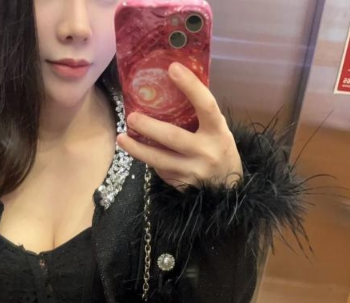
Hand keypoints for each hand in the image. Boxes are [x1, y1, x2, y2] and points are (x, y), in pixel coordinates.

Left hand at [116, 62, 242, 192]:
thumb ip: (201, 115)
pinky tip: (140, 152)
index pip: (206, 105)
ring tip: (121, 138)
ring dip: (137, 149)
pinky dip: (149, 160)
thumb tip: (172, 86)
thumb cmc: (219, 151)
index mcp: (218, 132)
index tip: (173, 68)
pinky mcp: (182, 184)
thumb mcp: (218, 131)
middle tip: (131, 117)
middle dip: (149, 127)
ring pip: (159, 160)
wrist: (228, 188)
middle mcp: (206, 152)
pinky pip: (161, 171)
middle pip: (173, 137)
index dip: (190, 86)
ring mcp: (193, 171)